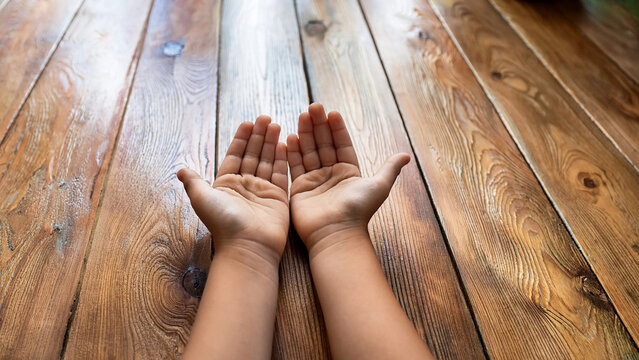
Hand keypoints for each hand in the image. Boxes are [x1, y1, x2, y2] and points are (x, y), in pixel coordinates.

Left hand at [178, 116, 288, 264]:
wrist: (247, 246)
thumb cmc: (223, 223)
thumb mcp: (202, 199)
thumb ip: (194, 182)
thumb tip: (180, 170)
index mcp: (226, 185)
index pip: (235, 156)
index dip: (241, 139)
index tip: (248, 123)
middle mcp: (244, 186)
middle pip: (253, 155)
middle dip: (259, 136)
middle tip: (265, 118)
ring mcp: (262, 191)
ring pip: (267, 161)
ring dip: (271, 143)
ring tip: (276, 125)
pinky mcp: (278, 198)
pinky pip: (281, 174)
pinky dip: (282, 159)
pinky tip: (285, 143)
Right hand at [287, 103, 409, 255]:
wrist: (337, 232)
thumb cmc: (359, 210)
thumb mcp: (379, 186)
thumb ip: (389, 168)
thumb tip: (406, 155)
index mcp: (349, 172)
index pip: (341, 145)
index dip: (337, 129)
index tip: (332, 113)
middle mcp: (331, 175)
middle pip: (324, 144)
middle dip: (319, 125)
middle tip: (314, 107)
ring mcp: (315, 181)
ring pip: (309, 152)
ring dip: (305, 133)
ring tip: (303, 115)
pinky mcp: (300, 189)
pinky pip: (295, 166)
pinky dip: (293, 152)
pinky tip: (290, 136)